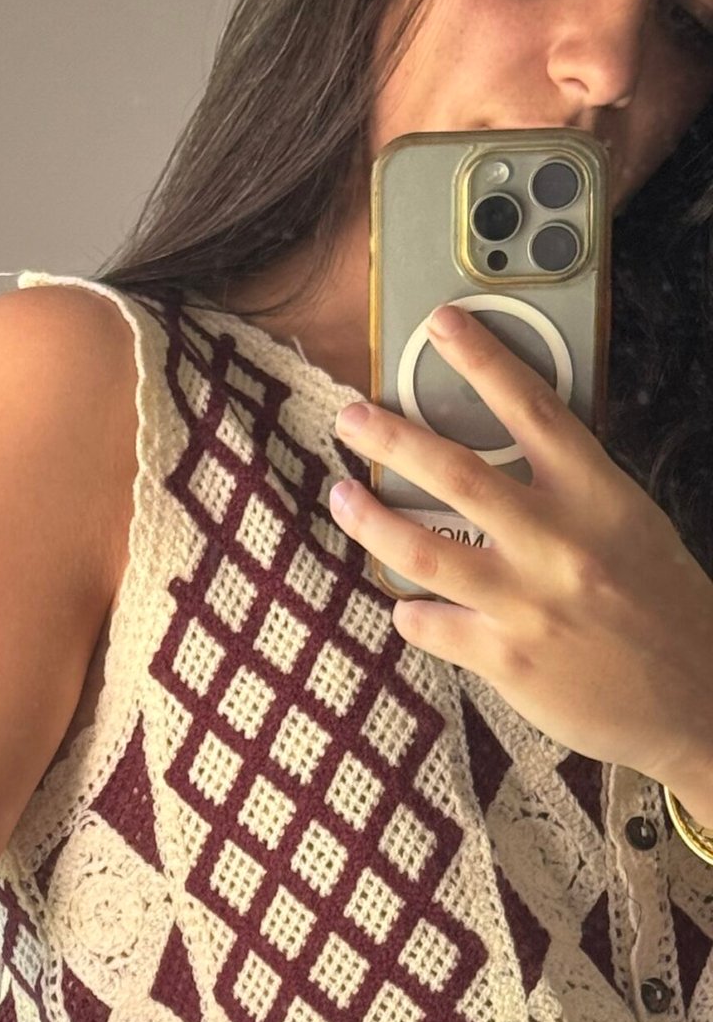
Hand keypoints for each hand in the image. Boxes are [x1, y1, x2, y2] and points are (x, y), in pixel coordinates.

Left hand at [328, 302, 712, 794]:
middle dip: (392, 438)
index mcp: (598, 496)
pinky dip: (410, 612)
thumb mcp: (628, 526)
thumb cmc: (660, 605)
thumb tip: (501, 458)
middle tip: (351, 417)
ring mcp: (528, 603)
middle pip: (456, 474)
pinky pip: (430, 625)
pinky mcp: (505, 660)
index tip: (442, 324)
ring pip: (423, 551)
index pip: (534, 409)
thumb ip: (569, 492)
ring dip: (372, 521)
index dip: (483, 360)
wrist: (695, 696)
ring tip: (343, 498)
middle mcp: (559, 543)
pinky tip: (407, 604)